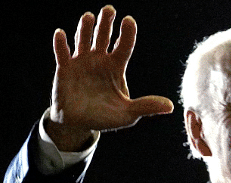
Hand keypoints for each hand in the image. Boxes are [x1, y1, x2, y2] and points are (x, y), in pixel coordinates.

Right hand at [46, 6, 174, 149]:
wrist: (79, 124)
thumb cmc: (105, 117)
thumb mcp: (128, 114)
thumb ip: (146, 106)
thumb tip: (170, 107)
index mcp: (116, 66)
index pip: (124, 46)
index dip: (127, 33)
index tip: (129, 21)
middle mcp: (99, 59)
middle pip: (103, 36)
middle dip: (106, 22)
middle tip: (109, 10)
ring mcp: (81, 62)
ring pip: (83, 39)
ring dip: (85, 28)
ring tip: (89, 17)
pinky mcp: (65, 68)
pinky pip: (62, 53)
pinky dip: (60, 44)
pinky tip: (61, 34)